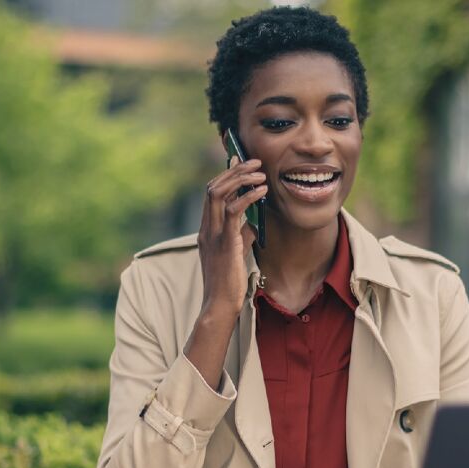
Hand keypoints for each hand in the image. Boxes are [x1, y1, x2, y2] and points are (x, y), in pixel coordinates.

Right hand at [197, 157, 266, 318]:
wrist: (221, 304)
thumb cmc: (229, 283)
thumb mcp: (236, 253)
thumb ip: (242, 235)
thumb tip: (254, 223)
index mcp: (206, 230)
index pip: (211, 194)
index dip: (226, 175)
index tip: (241, 163)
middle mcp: (206, 229)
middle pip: (212, 187)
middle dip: (234, 171)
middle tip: (254, 162)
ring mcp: (213, 235)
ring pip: (218, 193)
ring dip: (240, 179)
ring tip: (259, 173)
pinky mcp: (225, 243)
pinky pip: (232, 211)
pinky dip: (247, 197)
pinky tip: (262, 191)